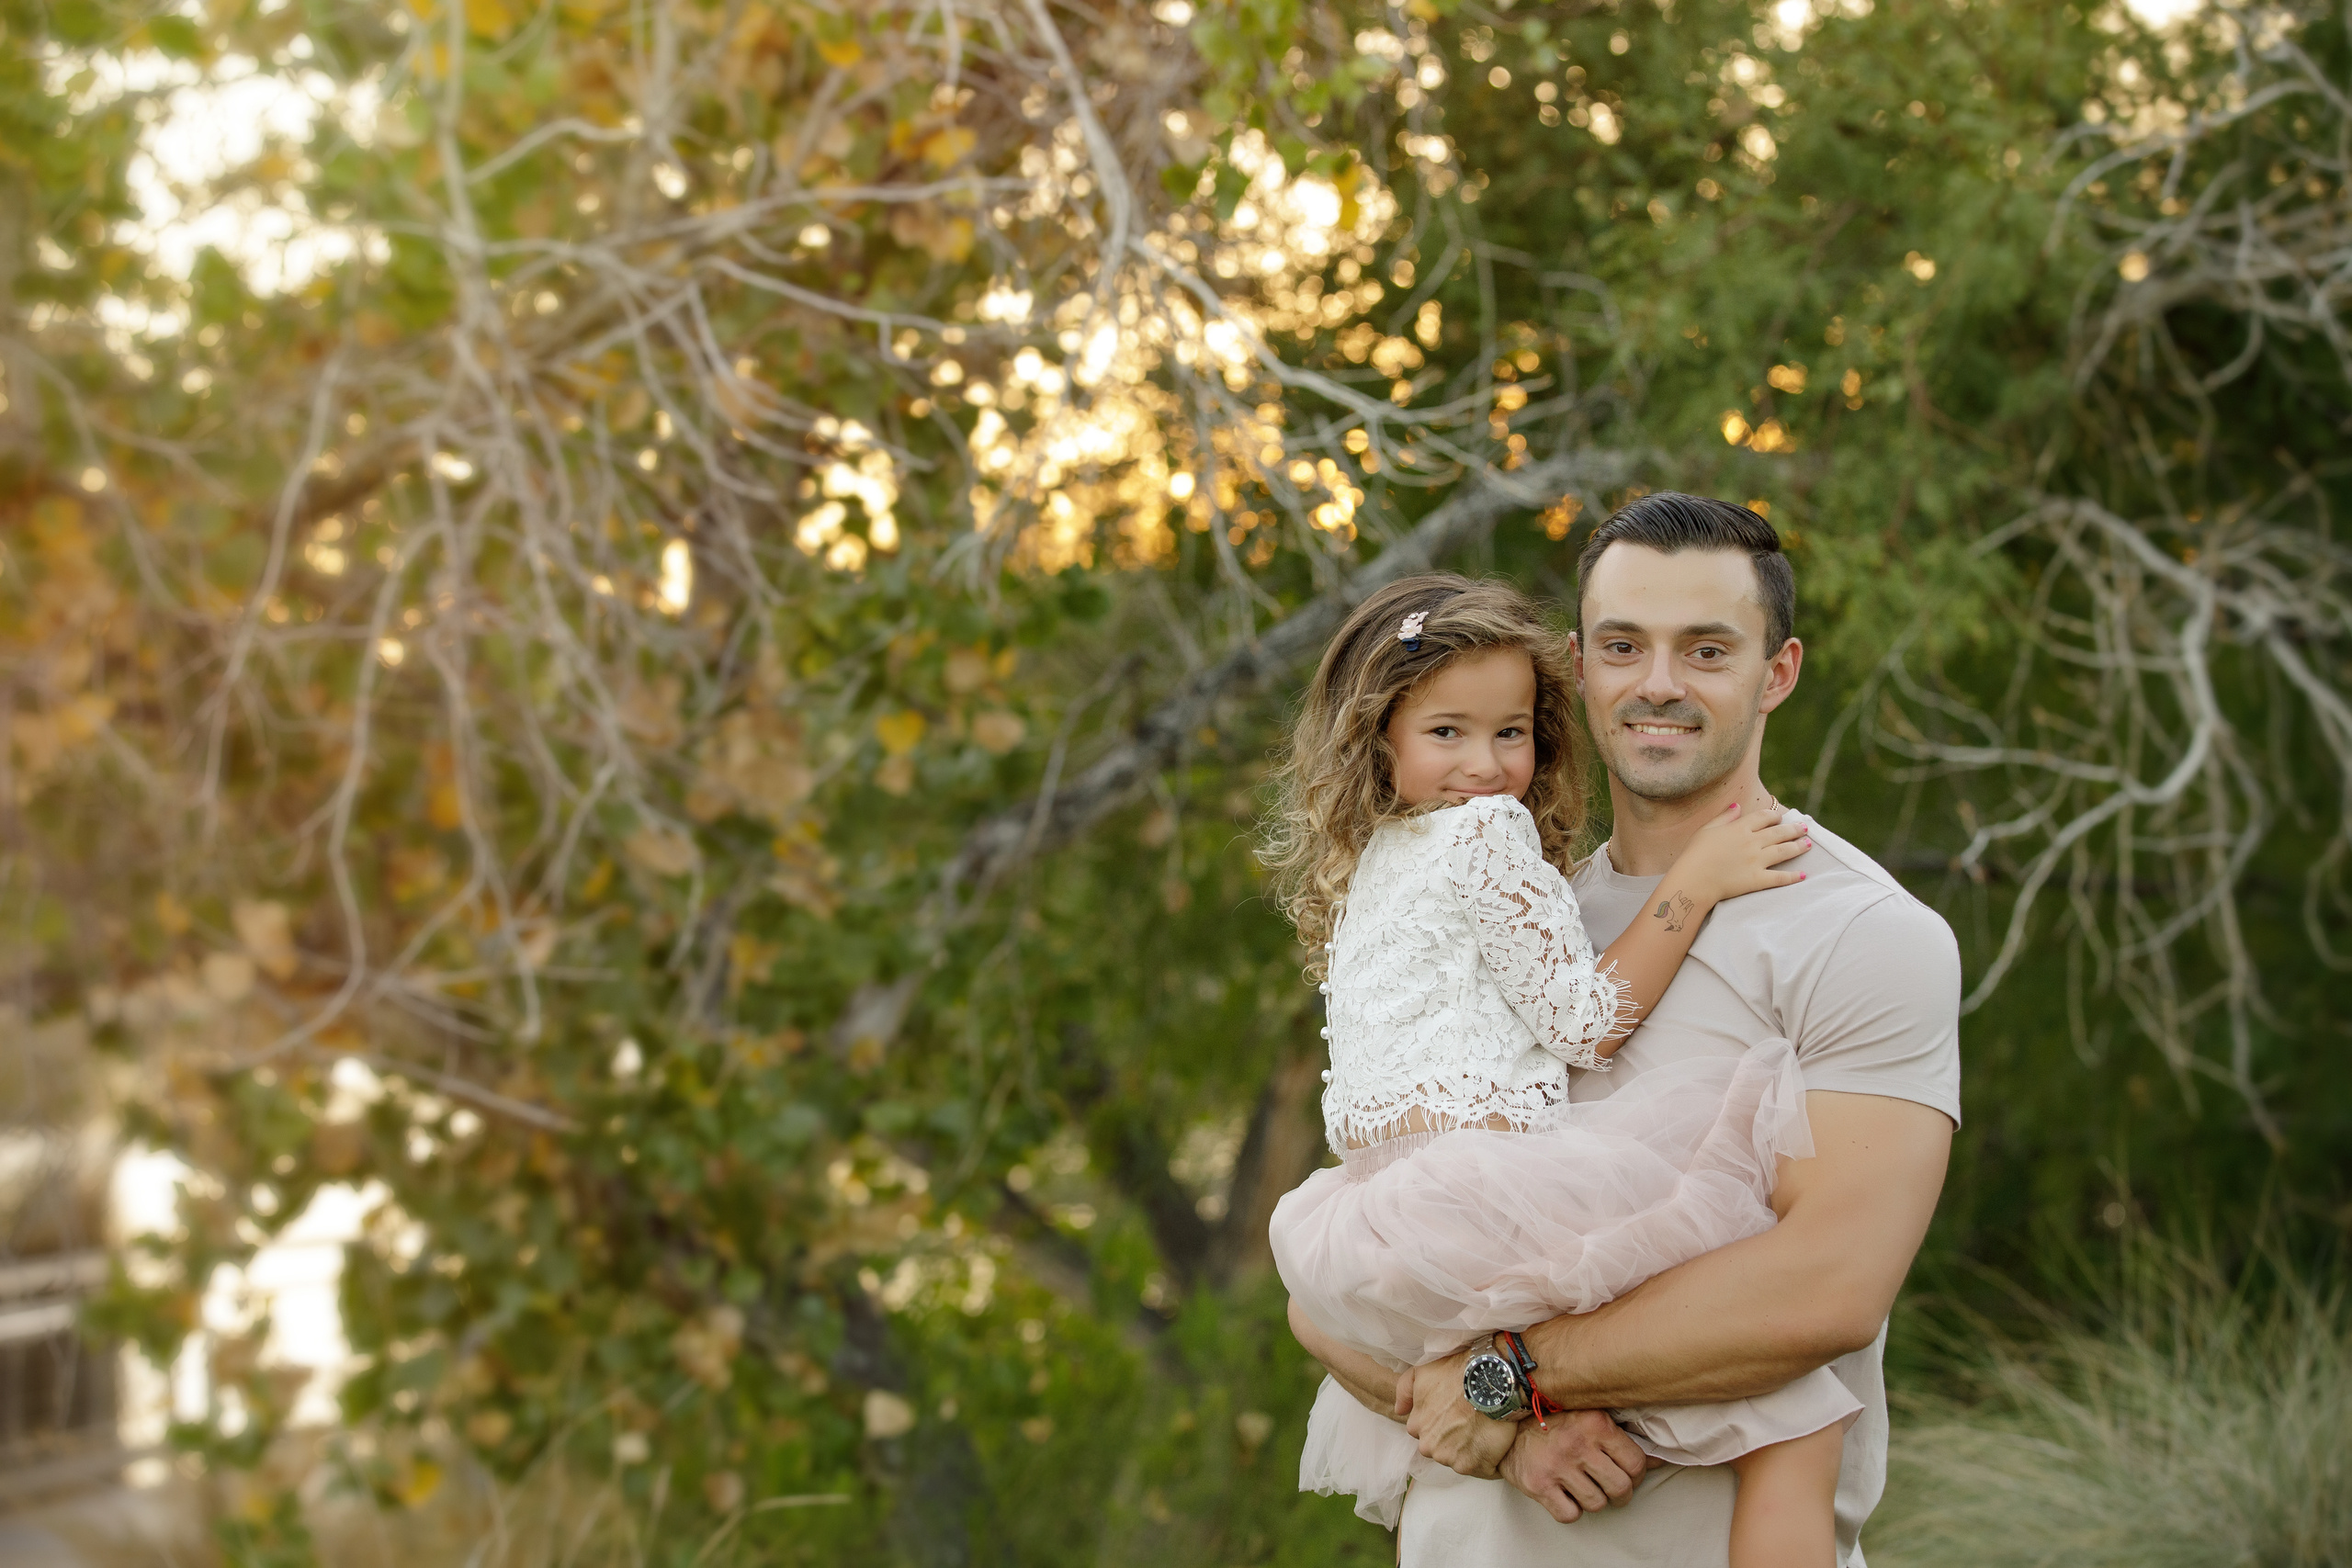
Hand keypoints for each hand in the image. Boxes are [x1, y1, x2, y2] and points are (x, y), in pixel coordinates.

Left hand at [1396, 1347, 1517, 1477]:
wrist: (1491, 1380)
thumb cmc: (1457, 1373)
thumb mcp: (1423, 1371)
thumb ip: (1405, 1390)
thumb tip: (1399, 1411)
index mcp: (1417, 1426)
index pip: (1426, 1432)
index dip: (1442, 1423)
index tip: (1455, 1414)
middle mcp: (1429, 1446)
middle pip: (1442, 1449)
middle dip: (1454, 1439)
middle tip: (1471, 1421)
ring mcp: (1450, 1459)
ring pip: (1460, 1459)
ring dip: (1471, 1450)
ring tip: (1485, 1430)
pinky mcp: (1473, 1466)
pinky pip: (1481, 1469)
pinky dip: (1489, 1460)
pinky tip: (1495, 1442)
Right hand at [1497, 1410, 1649, 1522]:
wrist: (1506, 1425)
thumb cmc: (1554, 1421)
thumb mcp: (1590, 1418)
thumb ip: (1622, 1437)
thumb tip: (1659, 1460)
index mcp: (1595, 1423)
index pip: (1636, 1463)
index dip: (1636, 1475)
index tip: (1626, 1474)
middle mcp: (1578, 1444)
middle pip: (1620, 1488)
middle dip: (1620, 1493)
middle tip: (1611, 1487)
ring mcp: (1557, 1466)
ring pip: (1597, 1504)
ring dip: (1594, 1500)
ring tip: (1585, 1487)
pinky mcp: (1539, 1485)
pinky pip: (1570, 1514)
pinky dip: (1570, 1510)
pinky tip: (1565, 1494)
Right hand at [1662, 800, 1808, 909]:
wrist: (1694, 879)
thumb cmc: (1695, 854)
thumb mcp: (1707, 829)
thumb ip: (1724, 817)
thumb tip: (1737, 806)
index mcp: (1739, 828)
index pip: (1763, 817)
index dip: (1774, 816)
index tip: (1779, 817)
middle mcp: (1752, 842)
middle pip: (1779, 832)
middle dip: (1794, 829)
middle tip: (1804, 828)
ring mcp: (1757, 861)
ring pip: (1784, 851)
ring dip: (1798, 847)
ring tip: (1809, 844)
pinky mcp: (1757, 879)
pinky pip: (1779, 877)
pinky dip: (1792, 876)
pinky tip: (1803, 875)